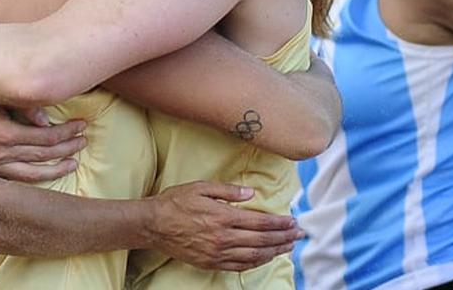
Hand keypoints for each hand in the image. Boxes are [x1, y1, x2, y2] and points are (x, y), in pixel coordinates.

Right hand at [0, 90, 85, 182]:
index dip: (67, 132)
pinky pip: (12, 183)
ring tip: (72, 163)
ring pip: (30, 176)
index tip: (81, 126)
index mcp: (3, 133)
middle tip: (82, 142)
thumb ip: (24, 108)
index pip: (46, 136)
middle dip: (67, 149)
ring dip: (55, 170)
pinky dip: (31, 181)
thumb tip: (47, 121)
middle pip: (43, 156)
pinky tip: (44, 175)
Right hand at [146, 182, 301, 270]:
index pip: (260, 222)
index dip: (279, 223)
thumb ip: (228, 191)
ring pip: (254, 255)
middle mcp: (223, 237)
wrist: (153, 225)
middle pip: (262, 239)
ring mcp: (217, 253)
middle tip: (299, 234)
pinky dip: (257, 262)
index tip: (292, 221)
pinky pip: (240, 266)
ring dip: (274, 251)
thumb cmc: (175, 203)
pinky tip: (266, 257)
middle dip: (283, 237)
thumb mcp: (201, 187)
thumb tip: (251, 193)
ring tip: (288, 246)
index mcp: (222, 217)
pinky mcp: (211, 262)